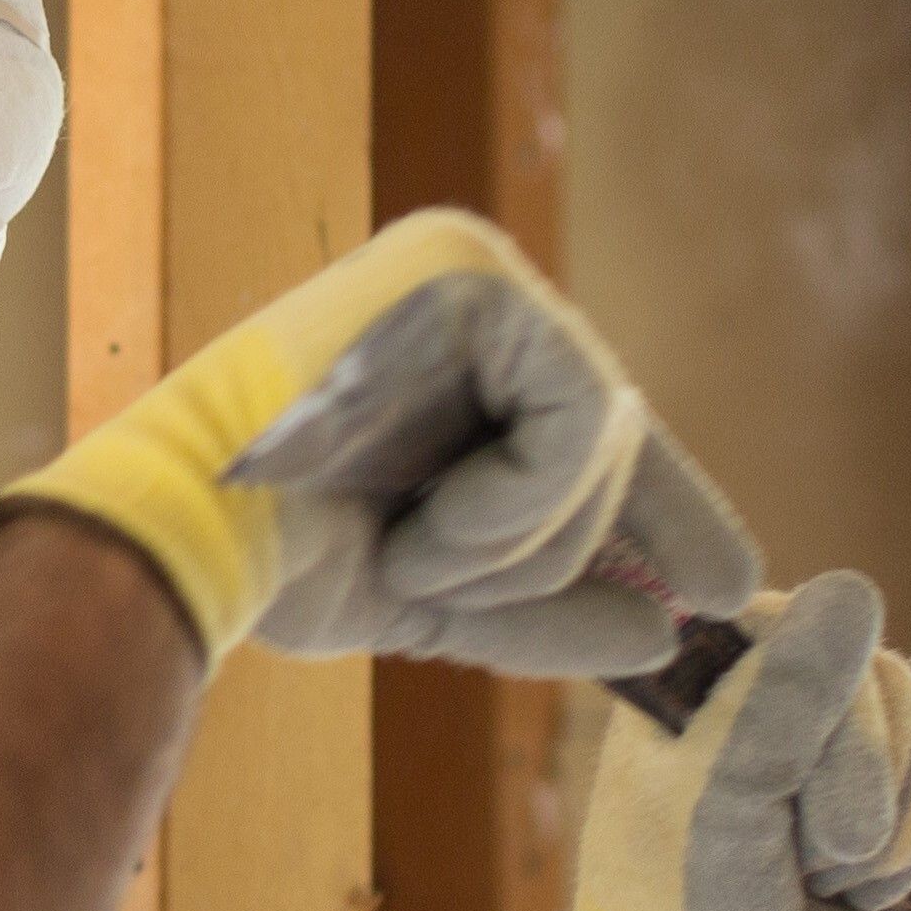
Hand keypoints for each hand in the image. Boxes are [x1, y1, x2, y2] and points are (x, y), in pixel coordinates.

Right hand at [5, 211, 753, 668]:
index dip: (668, 512)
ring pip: (602, 442)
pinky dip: (514, 508)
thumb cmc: (280, 561)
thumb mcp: (440, 591)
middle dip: (552, 552)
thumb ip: (551, 608)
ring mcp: (474, 276)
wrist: (186, 540)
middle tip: (431, 578)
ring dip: (511, 545)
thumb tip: (669, 634)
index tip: (724, 590)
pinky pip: (578, 425)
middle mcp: (476, 292)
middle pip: (612, 443)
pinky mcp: (470, 285)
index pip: (597, 430)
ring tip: (403, 547)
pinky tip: (423, 523)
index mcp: (460, 348)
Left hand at [472, 573, 910, 910]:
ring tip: (828, 883)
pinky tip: (866, 890)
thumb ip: (786, 699)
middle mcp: (770, 679)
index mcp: (704, 665)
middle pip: (889, 683)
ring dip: (898, 832)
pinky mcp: (888, 785)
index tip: (781, 809)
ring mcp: (836, 730)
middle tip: (806, 863)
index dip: (828, 735)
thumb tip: (856, 590)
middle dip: (864, 797)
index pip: (814, 634)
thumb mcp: (724, 805)